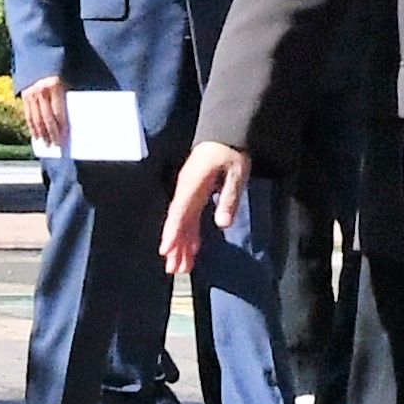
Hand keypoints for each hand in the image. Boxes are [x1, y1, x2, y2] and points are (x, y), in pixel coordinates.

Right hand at [18, 73, 67, 153]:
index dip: (61, 127)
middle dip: (52, 134)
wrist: (39, 54)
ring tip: (47, 144)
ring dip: (41, 133)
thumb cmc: (59, 69)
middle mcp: (41, 91)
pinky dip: (32, 127)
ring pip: (36, 119)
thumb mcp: (66, 79)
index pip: (58, 112)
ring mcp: (31, 93)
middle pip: (47, 118)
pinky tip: (36, 135)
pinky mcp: (24, 95)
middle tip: (56, 145)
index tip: (64, 138)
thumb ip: (65, 97)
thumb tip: (70, 118)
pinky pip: (28, 115)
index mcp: (55, 86)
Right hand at [160, 140, 255, 272]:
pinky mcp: (195, 194)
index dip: (172, 232)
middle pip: (178, 222)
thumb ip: (230, 196)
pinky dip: (190, 235)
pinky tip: (192, 250)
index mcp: (193, 185)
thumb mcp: (237, 171)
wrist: (225, 132)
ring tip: (181, 268)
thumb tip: (222, 224)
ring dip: (181, 245)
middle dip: (175, 246)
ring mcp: (189, 193)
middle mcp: (186, 190)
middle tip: (174, 271)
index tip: (166, 251)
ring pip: (183, 223)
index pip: (179, 212)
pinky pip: (190, 218)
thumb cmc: (231, 151)